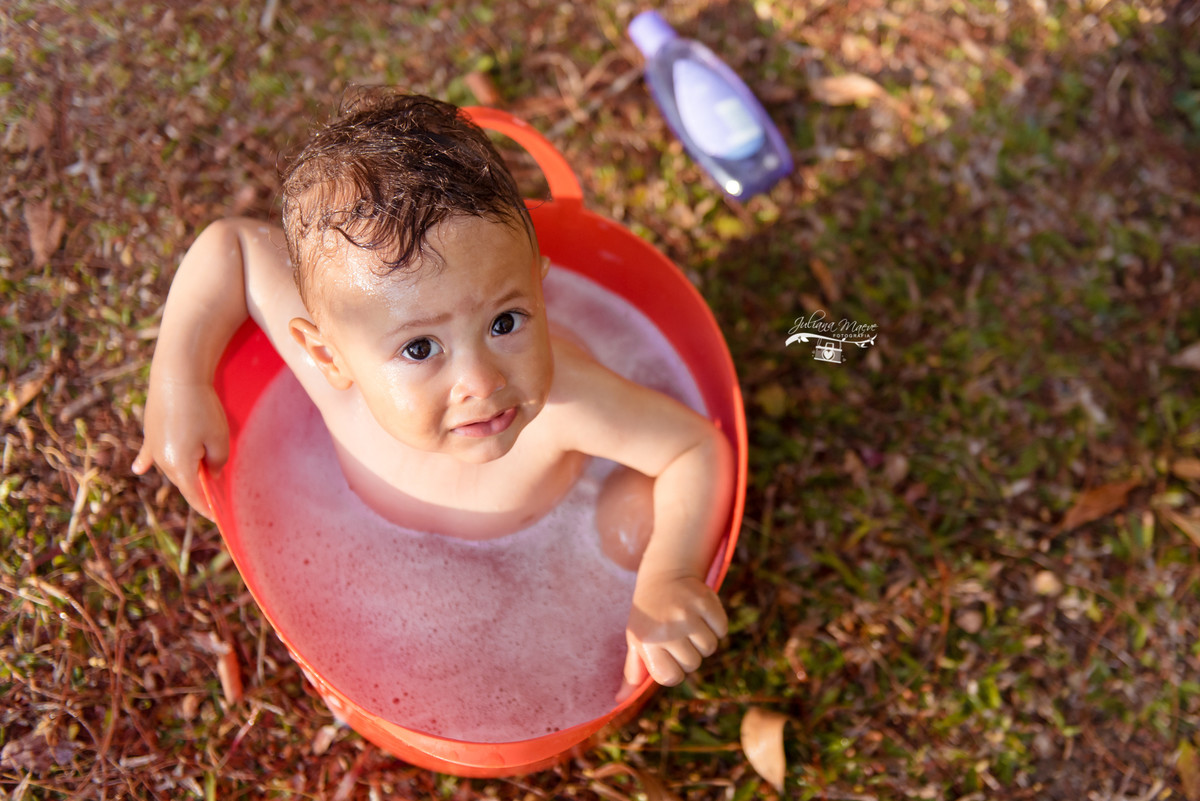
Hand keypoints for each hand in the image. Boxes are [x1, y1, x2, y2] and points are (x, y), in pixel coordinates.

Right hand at [132, 377, 228, 519]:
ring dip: (185, 470)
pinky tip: (138, 469)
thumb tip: (209, 474)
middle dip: (200, 487)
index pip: (195, 496)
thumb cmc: (202, 409)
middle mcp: (162, 461)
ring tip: (198, 480)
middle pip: (185, 480)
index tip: (217, 519)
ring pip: (173, 465)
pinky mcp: (150, 431)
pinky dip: (146, 460)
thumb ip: (217, 463)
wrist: (176, 377)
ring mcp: (153, 446)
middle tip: (218, 493)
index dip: (207, 508)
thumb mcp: (219, 440)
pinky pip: (150, 451)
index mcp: (180, 467)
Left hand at [621, 573, 726, 691]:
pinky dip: (716, 625)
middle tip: (678, 634)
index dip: (674, 670)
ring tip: (689, 623)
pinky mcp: (705, 602)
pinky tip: (701, 614)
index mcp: (647, 640)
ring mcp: (687, 614)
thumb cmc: (649, 615)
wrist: (664, 576)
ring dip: (703, 639)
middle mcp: (666, 629)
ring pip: (709, 648)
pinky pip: (721, 630)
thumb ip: (632, 671)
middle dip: (688, 653)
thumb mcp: (636, 639)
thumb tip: (620, 699)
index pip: (670, 678)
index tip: (668, 655)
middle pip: (693, 664)